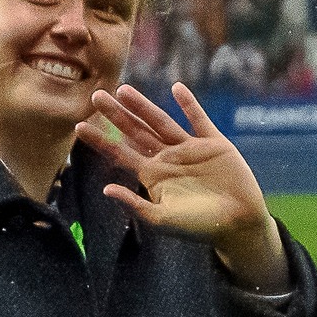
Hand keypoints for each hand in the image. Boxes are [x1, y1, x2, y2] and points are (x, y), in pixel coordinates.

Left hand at [75, 82, 289, 291]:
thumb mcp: (161, 220)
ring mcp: (190, 149)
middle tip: (96, 95)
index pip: (120, 153)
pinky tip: (177, 88)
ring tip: (123, 89)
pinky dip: (189, 105)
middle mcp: (167, 158)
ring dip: (143, 106)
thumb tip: (105, 189)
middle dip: (116, 114)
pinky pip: (199, 120)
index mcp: (152, 175)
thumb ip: (134, 205)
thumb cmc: (198, 228)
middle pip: (136, 131)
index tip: (79, 125)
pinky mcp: (214, 144)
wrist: (238, 225)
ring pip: (160, 122)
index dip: (100, 140)